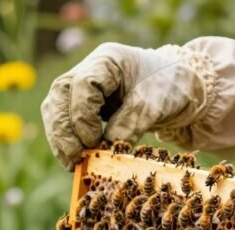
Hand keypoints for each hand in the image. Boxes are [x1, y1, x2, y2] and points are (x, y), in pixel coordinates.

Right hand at [41, 43, 211, 168]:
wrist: (179, 90)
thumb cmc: (169, 88)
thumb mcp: (153, 106)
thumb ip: (128, 125)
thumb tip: (104, 149)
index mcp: (107, 60)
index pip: (82, 84)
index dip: (82, 115)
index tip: (94, 140)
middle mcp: (89, 69)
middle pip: (60, 95)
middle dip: (63, 130)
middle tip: (74, 158)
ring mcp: (83, 86)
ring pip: (56, 108)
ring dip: (60, 137)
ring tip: (71, 163)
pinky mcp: (83, 104)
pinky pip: (65, 120)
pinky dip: (67, 139)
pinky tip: (74, 159)